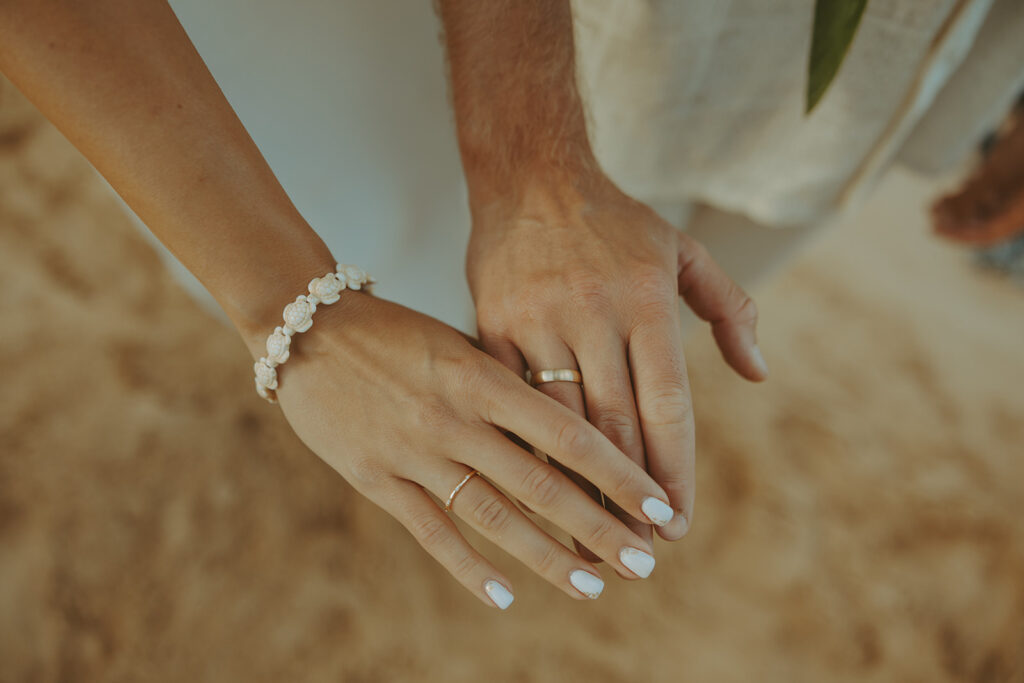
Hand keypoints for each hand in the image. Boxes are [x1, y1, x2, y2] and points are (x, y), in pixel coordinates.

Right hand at [241, 291, 676, 606]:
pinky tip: (504, 595)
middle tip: (643, 563)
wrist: (308, 326)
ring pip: (493, 514)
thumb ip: (510, 383)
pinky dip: (468, 567)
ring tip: (591, 587)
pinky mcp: (376, 478)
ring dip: (545, 556)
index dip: (618, 475)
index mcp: (484, 374)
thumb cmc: (396, 330)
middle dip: (597, 527)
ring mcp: (415, 451)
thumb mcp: (461, 342)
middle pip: (541, 483)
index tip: (658, 506)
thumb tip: (572, 429)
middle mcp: (456, 417)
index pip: (568, 433)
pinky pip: (430, 530)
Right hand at [466, 172, 767, 557]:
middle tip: (641, 549)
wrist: (529, 177)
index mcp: (644, 300)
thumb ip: (728, 310)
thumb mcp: (682, 251)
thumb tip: (756, 374)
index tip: (677, 521)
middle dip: (631, 494)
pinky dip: (529, 447)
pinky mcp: (491, 326)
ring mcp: (537, 320)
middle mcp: (592, 312)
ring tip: (594, 538)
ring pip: (560, 420)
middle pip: (615, 424)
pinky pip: (512, 401)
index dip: (675, 469)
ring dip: (579, 486)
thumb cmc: (615, 220)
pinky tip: (539, 487)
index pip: (666, 403)